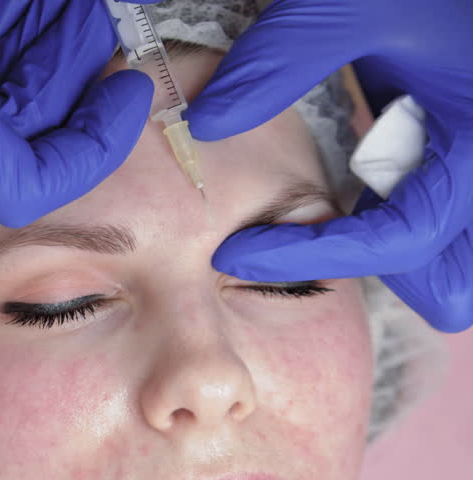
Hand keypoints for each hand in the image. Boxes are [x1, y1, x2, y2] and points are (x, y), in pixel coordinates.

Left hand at [186, 0, 472, 331]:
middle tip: (291, 247)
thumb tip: (204, 124)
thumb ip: (279, 62)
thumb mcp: (353, 4)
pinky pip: (443, 214)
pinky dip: (398, 215)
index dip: (309, 256)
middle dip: (380, 276)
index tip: (235, 251)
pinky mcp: (468, 151)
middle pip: (450, 281)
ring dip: (394, 252)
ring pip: (454, 257)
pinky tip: (353, 184)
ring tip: (317, 223)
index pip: (400, 243)